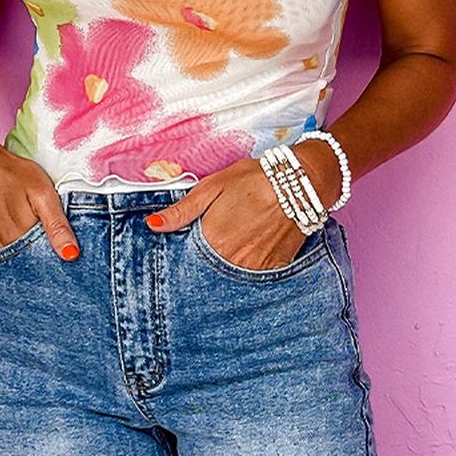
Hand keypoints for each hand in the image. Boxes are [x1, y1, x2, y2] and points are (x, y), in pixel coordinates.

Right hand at [0, 132, 79, 259]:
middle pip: (27, 267)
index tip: (67, 262)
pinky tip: (18, 250)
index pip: (43, 265)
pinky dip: (9, 259)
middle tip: (53, 255)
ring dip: (25, 263)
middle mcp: (2, 248)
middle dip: (42, 266)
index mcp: (21, 239)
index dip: (56, 264)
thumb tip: (71, 255)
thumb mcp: (42, 193)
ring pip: (12, 265)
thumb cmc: (10, 173)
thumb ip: (56, 225)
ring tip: (36, 251)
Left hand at [144, 157, 317, 269]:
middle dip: (207, 263)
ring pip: (232, 277)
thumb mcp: (213, 187)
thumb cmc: (255, 179)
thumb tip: (152, 225)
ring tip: (234, 246)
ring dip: (228, 267)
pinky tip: (251, 251)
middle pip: (210, 272)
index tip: (189, 251)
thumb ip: (182, 210)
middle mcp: (233, 259)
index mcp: (213, 240)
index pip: (189, 262)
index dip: (187, 257)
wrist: (303, 181)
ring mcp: (256, 267)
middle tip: (218, 243)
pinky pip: (255, 277)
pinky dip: (250, 267)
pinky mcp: (275, 268)